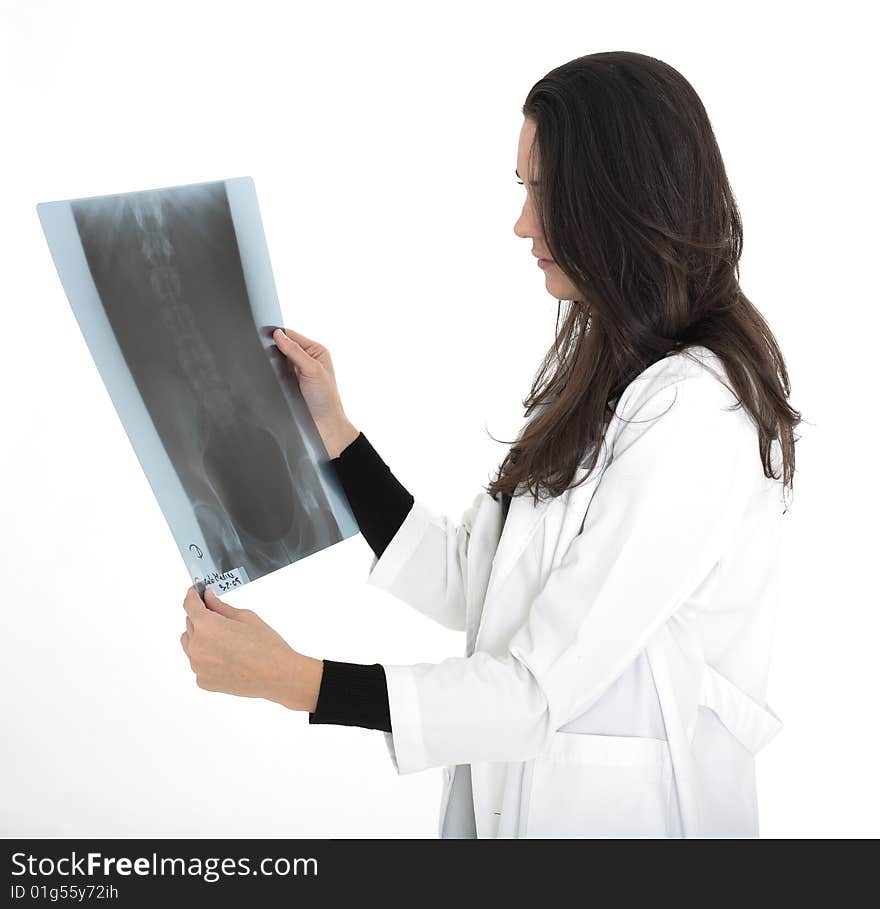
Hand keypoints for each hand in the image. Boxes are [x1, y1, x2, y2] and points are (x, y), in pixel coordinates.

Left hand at [179, 585, 322, 711]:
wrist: (277, 676)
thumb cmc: (267, 647)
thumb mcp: (246, 617)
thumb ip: (221, 606)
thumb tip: (209, 598)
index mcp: (208, 627)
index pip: (189, 605)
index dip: (192, 594)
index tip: (196, 591)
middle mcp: (198, 647)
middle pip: (189, 624)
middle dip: (201, 617)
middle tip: (220, 617)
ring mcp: (198, 667)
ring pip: (190, 644)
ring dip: (200, 637)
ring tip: (224, 640)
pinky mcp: (203, 681)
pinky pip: (198, 663)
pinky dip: (206, 657)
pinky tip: (226, 657)